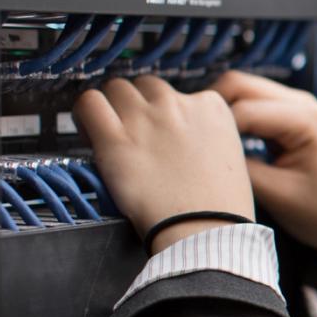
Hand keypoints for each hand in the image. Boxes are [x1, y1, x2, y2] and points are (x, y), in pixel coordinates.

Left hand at [73, 76, 254, 253]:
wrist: (206, 231)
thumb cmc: (219, 206)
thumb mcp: (230, 157)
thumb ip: (206, 135)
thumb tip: (182, 137)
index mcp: (211, 108)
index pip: (181, 93)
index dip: (167, 113)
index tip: (163, 133)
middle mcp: (178, 104)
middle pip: (147, 86)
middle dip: (140, 105)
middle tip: (137, 133)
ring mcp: (146, 119)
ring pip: (117, 88)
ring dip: (114, 107)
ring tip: (114, 132)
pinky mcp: (116, 139)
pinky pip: (89, 103)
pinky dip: (85, 113)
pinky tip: (90, 131)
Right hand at [211, 71, 316, 299]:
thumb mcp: (278, 195)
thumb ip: (239, 168)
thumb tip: (204, 150)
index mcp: (305, 119)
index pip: (241, 107)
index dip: (212, 127)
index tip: (191, 152)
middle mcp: (303, 103)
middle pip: (238, 85)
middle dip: (210, 108)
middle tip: (189, 140)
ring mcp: (298, 108)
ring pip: (242, 92)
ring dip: (220, 112)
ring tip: (202, 143)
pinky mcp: (291, 119)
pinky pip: (253, 106)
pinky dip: (234, 119)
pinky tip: (222, 145)